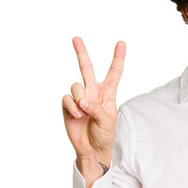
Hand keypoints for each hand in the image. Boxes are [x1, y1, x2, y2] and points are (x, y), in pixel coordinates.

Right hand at [62, 37, 124, 185]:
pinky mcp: (68, 106)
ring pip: (76, 86)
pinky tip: (77, 116)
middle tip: (76, 38)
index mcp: (108, 93)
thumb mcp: (108, 122)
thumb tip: (82, 100)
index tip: (121, 43)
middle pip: (86, 68)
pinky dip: (72, 107)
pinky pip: (67, 99)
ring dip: (80, 100)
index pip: (114, 72)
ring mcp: (79, 98)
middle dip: (81, 53)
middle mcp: (93, 92)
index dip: (117, 58)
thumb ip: (97, 108)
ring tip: (84, 114)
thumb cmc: (104, 135)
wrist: (91, 150)